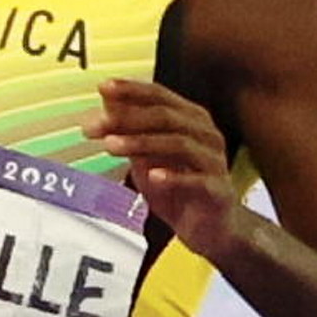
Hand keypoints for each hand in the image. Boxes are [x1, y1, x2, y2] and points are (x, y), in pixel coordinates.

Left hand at [95, 73, 250, 264]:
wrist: (209, 229)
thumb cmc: (178, 189)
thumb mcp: (146, 157)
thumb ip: (130, 131)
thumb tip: (104, 102)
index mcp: (191, 119)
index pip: (160, 96)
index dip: (131, 90)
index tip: (103, 87)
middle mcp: (207, 134)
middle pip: (167, 116)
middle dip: (128, 118)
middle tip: (97, 124)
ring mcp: (215, 161)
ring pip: (179, 143)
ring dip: (141, 142)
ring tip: (111, 146)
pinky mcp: (218, 190)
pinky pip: (197, 179)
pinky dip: (173, 176)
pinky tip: (153, 176)